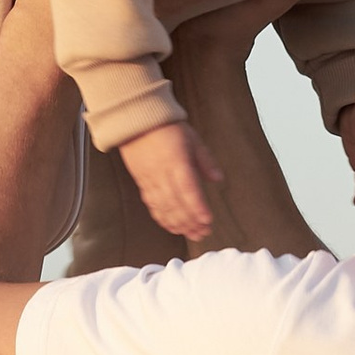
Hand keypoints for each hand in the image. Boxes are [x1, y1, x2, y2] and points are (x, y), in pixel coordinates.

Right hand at [119, 119, 225, 244]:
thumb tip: (218, 179)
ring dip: (179, 224)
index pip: (189, 189)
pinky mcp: (141, 183)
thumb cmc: (168, 127)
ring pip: (164, 208)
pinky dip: (163, 219)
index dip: (198, 207)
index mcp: (177, 161)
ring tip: (192, 234)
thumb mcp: (192, 139)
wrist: (136, 120)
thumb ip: (205, 160)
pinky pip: (152, 205)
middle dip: (191, 222)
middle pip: (177, 204)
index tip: (208, 220)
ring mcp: (150, 180)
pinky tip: (172, 227)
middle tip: (204, 233)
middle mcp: (162, 174)